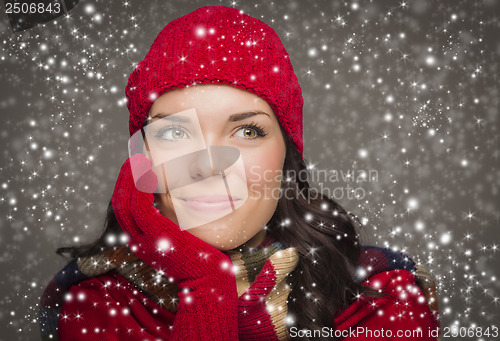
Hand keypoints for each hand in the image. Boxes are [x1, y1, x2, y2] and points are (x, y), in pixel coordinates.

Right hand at [111, 154, 237, 339]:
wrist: (209, 280)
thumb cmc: (203, 259)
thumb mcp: (184, 238)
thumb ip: (176, 223)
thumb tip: (181, 204)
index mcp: (145, 241)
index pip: (128, 209)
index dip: (129, 188)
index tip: (137, 170)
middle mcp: (140, 240)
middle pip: (121, 203)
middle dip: (125, 180)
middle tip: (133, 159)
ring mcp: (144, 239)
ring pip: (125, 203)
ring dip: (129, 180)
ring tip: (138, 160)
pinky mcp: (154, 236)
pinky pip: (138, 208)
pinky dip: (138, 189)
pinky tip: (148, 173)